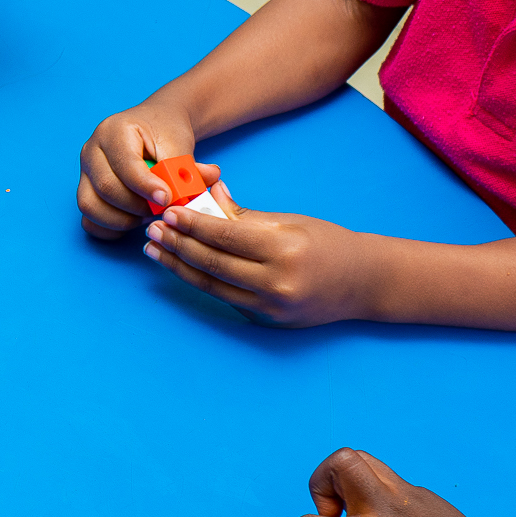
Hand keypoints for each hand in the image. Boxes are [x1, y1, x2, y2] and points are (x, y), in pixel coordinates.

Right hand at [78, 104, 212, 236]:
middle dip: (137, 206)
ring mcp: (84, 172)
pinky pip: (88, 219)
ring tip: (148, 214)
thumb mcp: (180, 142)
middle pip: (106, 188)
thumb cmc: (164, 133)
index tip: (167, 199)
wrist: (154, 127)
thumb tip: (208, 179)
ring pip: (91, 206)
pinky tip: (132, 222)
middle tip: (161, 209)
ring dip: (123, 219)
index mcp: (114, 130)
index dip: (146, 186)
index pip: (125, 165)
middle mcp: (92, 150)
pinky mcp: (85, 191)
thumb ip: (188, 165)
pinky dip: (109, 228)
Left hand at [141, 206, 384, 325]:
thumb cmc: (326, 243)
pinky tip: (182, 267)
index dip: (192, 224)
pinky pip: (225, 299)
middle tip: (153, 231)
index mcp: (284, 249)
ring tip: (155, 250)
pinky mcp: (266, 322)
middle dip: (177, 246)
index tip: (168, 213)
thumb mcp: (289, 221)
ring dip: (178, 267)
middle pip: (212, 263)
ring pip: (212, 285)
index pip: (225, 235)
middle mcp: (276, 282)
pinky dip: (202, 281)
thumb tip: (208, 194)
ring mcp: (271, 307)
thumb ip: (244, 213)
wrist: (362, 283)